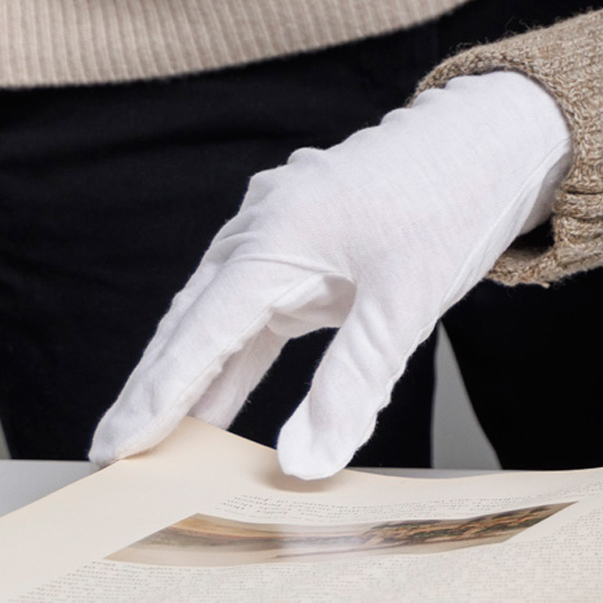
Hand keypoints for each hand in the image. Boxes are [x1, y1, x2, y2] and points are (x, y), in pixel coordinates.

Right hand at [91, 71, 571, 480]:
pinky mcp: (305, 243)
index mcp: (278, 231)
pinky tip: (213, 402)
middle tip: (108, 459)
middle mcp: (265, 224)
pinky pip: (254, 309)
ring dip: (188, 375)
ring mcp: (281, 229)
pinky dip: (232, 357)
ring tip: (149, 444)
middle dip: (152, 389)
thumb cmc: (453, 203)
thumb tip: (304, 464)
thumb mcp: (407, 301)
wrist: (495, 138)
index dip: (157, 395)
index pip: (202, 330)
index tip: (112, 448)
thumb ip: (354, 383)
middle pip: (193, 319)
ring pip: (219, 316)